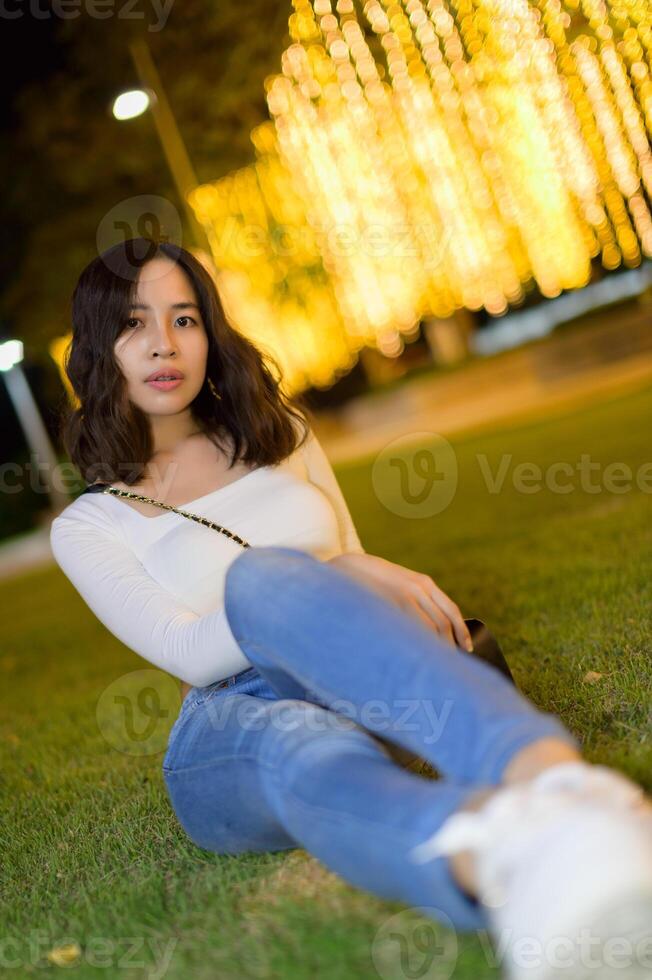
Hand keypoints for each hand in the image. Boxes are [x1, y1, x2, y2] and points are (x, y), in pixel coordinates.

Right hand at [327, 552, 472, 651]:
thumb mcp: (399, 582)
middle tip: (451, 665)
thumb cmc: (372, 581)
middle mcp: (417, 588)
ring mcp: (402, 597)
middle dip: (449, 646)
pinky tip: (416, 658)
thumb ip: (415, 598)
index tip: (465, 648)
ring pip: (428, 631)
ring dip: (434, 650)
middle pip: (443, 624)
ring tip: (436, 667)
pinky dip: (417, 646)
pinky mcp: (388, 606)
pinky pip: (409, 631)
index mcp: (423, 582)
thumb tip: (433, 630)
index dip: (461, 632)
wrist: (344, 569)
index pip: (451, 610)